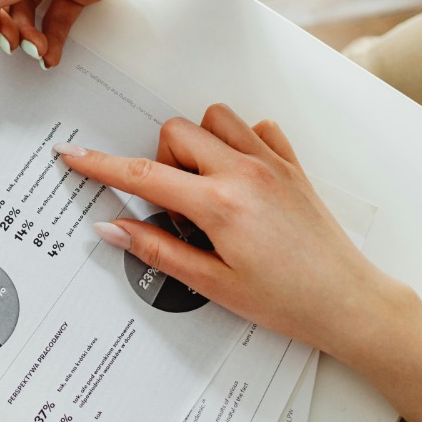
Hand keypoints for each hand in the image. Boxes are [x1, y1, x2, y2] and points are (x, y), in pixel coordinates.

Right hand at [53, 105, 421, 365]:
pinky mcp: (291, 164)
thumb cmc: (287, 300)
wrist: (347, 301)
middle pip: (175, 132)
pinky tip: (238, 178)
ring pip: (214, 119)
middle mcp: (245, 172)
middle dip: (160, 161)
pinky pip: (255, 128)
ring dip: (198, 144)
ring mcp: (271, 163)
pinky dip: (238, 143)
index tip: (74, 154)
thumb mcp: (212, 284)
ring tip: (203, 187)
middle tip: (172, 205)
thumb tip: (113, 228)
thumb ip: (157, 250)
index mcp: (220, 204)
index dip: (100, 164)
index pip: (143, 175)